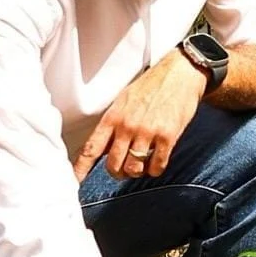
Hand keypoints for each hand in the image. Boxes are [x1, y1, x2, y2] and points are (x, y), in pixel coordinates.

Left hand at [73, 49, 206, 181]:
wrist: (179, 74)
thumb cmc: (151, 86)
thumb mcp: (123, 101)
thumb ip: (113, 124)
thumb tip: (101, 147)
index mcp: (113, 117)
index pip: (91, 148)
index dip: (81, 168)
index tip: (76, 181)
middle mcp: (127, 126)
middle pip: (113, 165)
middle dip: (117, 172)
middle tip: (123, 170)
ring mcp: (147, 132)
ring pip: (134, 168)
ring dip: (136, 172)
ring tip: (141, 166)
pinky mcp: (167, 137)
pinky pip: (157, 166)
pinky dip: (155, 170)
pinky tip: (156, 163)